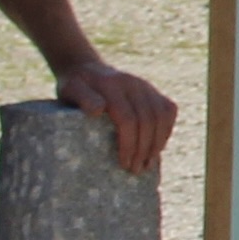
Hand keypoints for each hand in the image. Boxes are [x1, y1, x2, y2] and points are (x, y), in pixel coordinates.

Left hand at [56, 60, 177, 176]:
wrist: (85, 69)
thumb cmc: (74, 88)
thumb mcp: (70, 91)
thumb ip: (82, 98)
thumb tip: (98, 111)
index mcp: (112, 85)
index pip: (128, 118)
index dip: (129, 143)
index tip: (124, 163)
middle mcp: (133, 83)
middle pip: (148, 119)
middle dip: (144, 148)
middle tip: (136, 170)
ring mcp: (145, 86)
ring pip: (162, 115)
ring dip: (158, 142)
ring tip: (148, 163)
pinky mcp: (152, 90)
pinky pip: (168, 109)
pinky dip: (166, 129)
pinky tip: (158, 146)